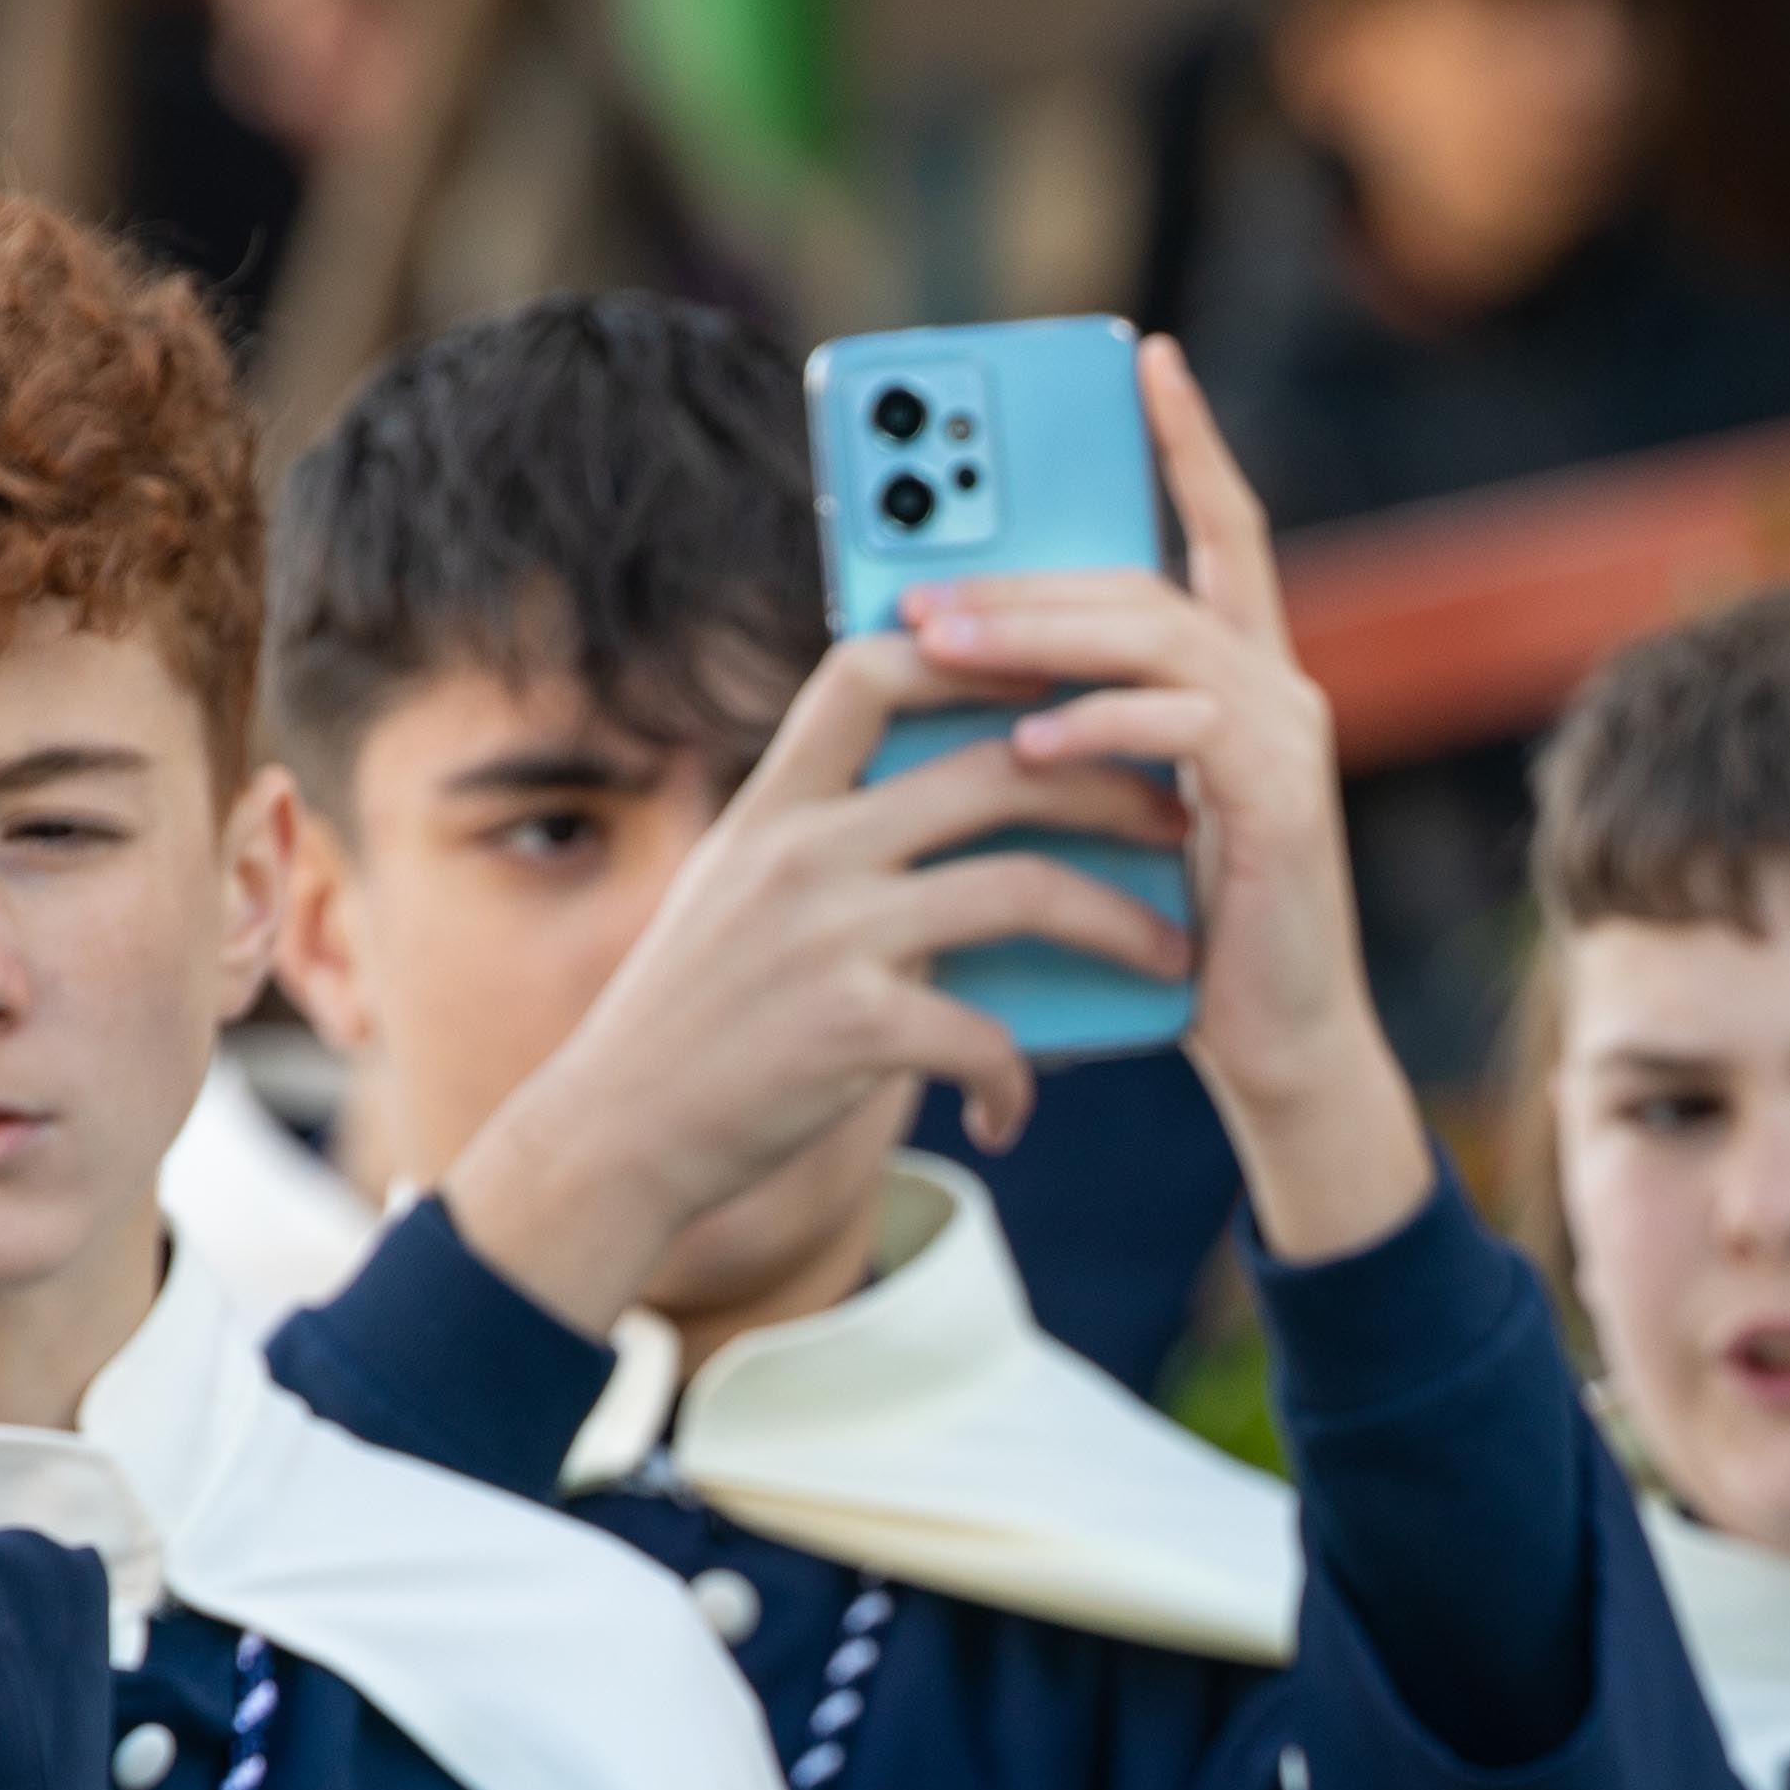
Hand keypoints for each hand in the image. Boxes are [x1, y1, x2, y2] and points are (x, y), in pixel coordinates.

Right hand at [433, 635, 1201, 1341]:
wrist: (611, 1136)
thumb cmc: (692, 1020)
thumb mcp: (734, 892)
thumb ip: (820, 834)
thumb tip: (933, 802)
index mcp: (774, 803)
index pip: (873, 668)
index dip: (979, 653)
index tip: (1064, 674)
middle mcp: (802, 849)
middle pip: (995, 767)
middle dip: (1110, 787)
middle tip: (1177, 819)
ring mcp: (827, 935)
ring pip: (1023, 888)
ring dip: (1120, 923)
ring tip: (1171, 957)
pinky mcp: (851, 1029)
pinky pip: (986, 1036)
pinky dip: (1015, 1080)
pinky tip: (1010, 1111)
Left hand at [904, 335, 1436, 1266]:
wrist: (1276, 1050)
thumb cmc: (1181, 933)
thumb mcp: (1112, 810)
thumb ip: (1068, 725)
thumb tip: (947, 653)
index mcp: (1239, 676)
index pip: (1219, 531)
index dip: (1188, 442)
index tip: (1149, 357)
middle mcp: (1276, 685)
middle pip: (1148, 581)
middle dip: (1027, 572)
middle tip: (918, 579)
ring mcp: (1287, 736)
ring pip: (1157, 637)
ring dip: (1037, 634)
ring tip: (941, 642)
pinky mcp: (1284, 800)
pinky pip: (1182, 730)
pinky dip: (1098, 727)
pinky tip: (1026, 740)